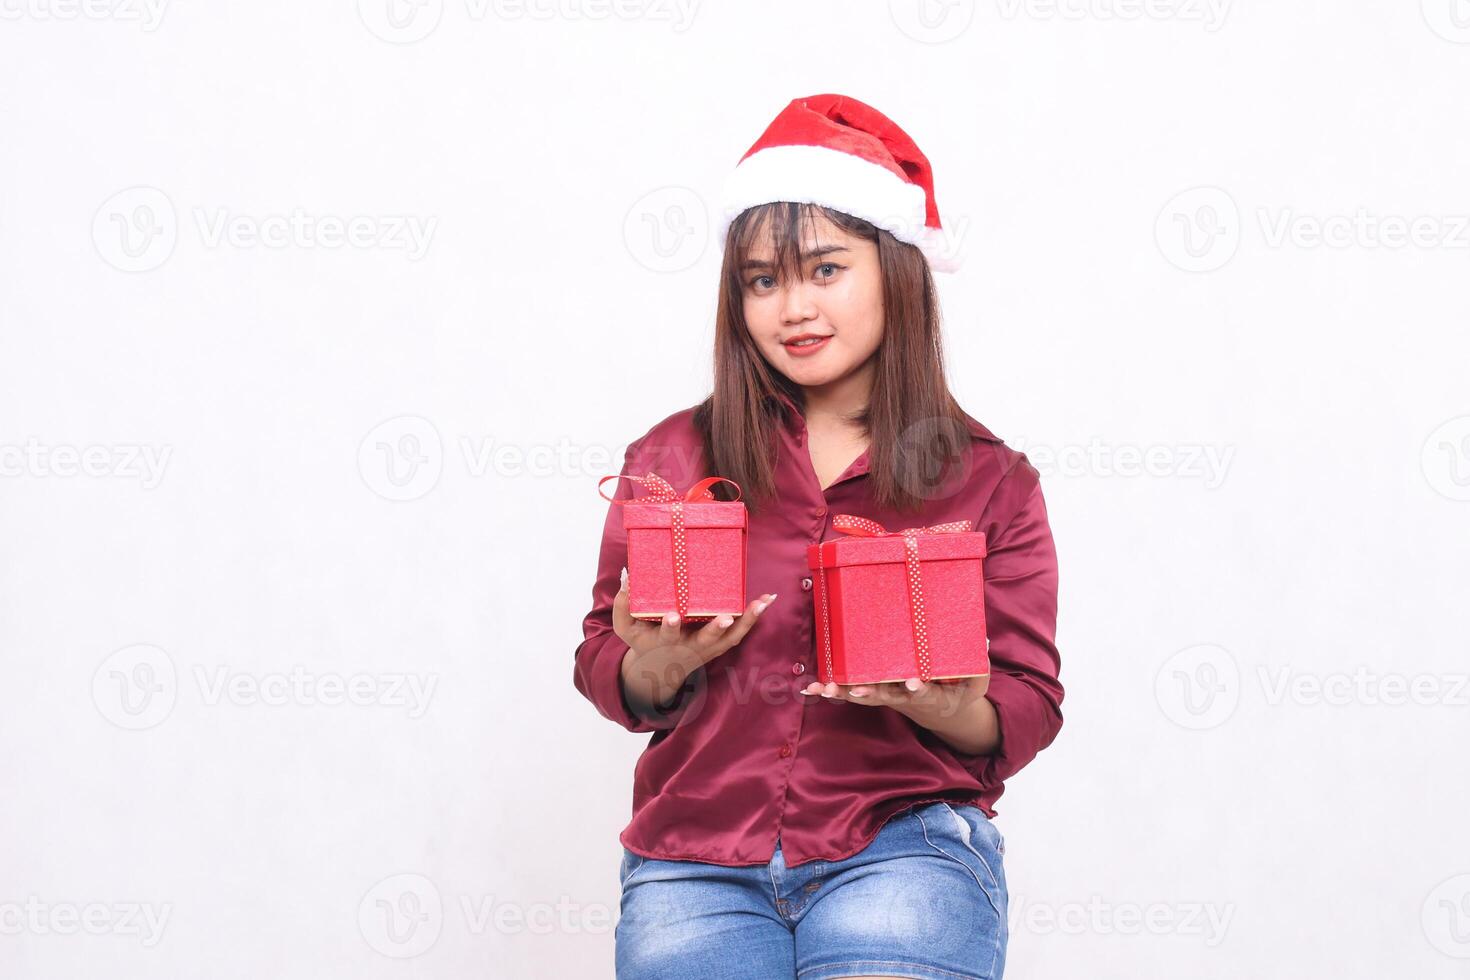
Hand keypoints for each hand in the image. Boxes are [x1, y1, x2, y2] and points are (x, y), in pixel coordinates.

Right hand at [612, 568, 776, 715]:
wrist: (660, 669)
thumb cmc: (643, 641)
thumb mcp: (626, 628)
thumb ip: (623, 605)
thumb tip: (628, 576)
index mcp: (665, 643)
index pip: (667, 635)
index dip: (669, 627)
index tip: (671, 615)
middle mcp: (690, 648)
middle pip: (706, 640)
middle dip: (715, 629)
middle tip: (726, 618)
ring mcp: (709, 648)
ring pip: (731, 637)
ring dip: (748, 621)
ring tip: (764, 602)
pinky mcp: (721, 645)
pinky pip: (740, 632)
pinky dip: (754, 617)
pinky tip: (767, 600)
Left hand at [800, 673, 990, 723]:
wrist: (945, 711)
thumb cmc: (962, 689)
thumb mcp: (977, 680)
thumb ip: (977, 666)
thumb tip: (979, 642)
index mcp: (933, 694)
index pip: (925, 692)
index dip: (919, 689)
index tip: (914, 683)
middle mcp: (906, 698)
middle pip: (886, 697)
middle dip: (870, 694)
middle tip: (855, 691)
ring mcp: (889, 696)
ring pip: (863, 696)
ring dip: (842, 693)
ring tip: (821, 689)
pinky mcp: (876, 692)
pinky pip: (852, 692)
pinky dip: (832, 690)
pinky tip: (810, 688)